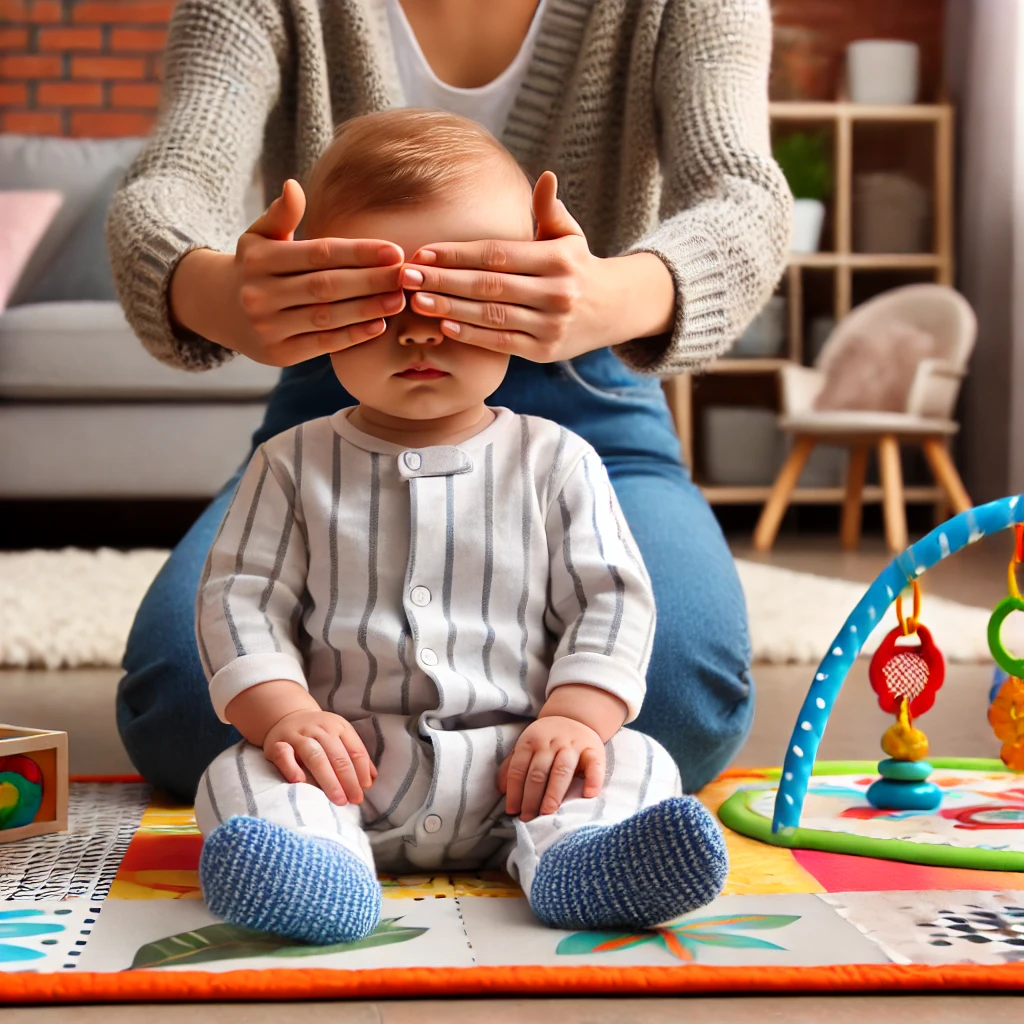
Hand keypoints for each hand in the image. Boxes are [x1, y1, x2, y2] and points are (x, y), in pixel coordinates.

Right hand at [170, 179, 406, 364]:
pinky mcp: (278, 353)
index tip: (393, 251)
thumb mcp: (259, 236)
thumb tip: (293, 186)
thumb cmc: (255, 267)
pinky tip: (379, 325)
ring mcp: (267, 326)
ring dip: (367, 309)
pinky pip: (322, 344)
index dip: (359, 252)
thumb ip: (280, 214)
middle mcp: (260, 293)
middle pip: (326, 286)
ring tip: (398, 300)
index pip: (318, 254)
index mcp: (259, 259)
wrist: (221, 310)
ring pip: (326, 316)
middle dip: (370, 281)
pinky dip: (352, 336)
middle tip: (404, 276)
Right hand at [262, 708, 376, 805]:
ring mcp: (298, 735)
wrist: (286, 716)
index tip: (364, 789)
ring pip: (315, 756)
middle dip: (348, 779)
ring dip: (328, 779)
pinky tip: (299, 781)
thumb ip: (354, 755)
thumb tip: (372, 778)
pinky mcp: (277, 743)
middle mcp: (319, 729)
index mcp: (338, 726)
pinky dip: (291, 767)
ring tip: (338, 798)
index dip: (361, 770)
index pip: (354, 749)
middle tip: (354, 799)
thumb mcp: (339, 736)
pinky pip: (283, 754)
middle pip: (337, 755)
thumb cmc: (318, 734)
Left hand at [398, 171, 674, 359]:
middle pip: (489, 285)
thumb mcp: (569, 235)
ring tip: (418, 301)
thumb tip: (546, 177)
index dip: (458, 253)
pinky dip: (473, 335)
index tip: (424, 252)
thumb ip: (550, 210)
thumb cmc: (578, 266)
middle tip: (408, 276)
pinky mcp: (545, 351)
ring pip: (492, 315)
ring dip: (451, 308)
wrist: (614, 310)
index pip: (497, 254)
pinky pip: (502, 342)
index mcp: (558, 259)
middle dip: (444, 280)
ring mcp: (551, 324)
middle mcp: (556, 292)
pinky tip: (445, 326)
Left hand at [498, 716, 604, 821]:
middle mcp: (550, 741)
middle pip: (538, 772)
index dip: (515, 791)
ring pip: (561, 770)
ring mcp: (573, 745)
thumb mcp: (527, 745)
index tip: (513, 811)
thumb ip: (513, 765)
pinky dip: (593, 780)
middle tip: (528, 818)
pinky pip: (594, 765)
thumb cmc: (547, 739)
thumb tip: (501, 790)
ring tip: (548, 812)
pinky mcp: (594, 749)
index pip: (519, 768)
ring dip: (554, 793)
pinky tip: (588, 795)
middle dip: (531, 798)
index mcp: (530, 741)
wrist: (575, 717)